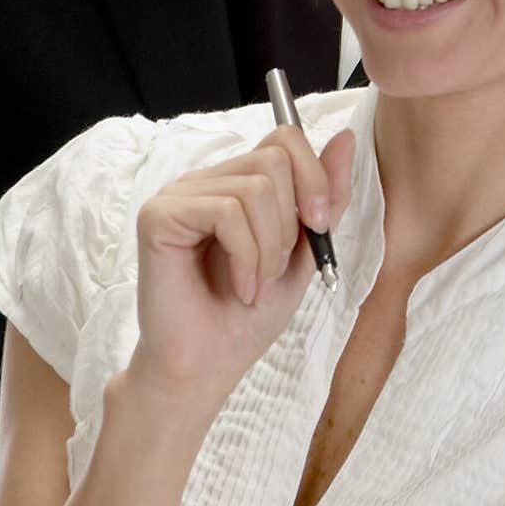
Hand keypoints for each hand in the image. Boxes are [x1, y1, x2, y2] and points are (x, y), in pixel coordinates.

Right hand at [130, 123, 354, 402]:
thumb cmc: (249, 314)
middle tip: (275, 267)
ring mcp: (179, 194)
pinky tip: (239, 288)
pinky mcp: (158, 216)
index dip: (313, 177)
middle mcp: (206, 179)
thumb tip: (346, 137)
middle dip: (290, 222)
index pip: (284, 137)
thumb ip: (325, 196)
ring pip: (254, 187)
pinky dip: (245, 256)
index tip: (318, 226)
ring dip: (269, 247)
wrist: (208, 368)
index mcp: (237, 180)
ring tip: (256, 283)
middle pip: (274, 158)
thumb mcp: (305, 251)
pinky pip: (225, 211)